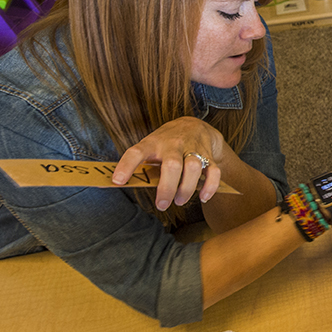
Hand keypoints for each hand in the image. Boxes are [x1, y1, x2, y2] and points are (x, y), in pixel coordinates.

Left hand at [111, 117, 226, 209]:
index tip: (117, 181)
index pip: (136, 152)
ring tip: (180, 200)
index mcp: (152, 143)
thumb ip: (141, 164)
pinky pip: (214, 172)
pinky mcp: (209, 156)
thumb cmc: (166, 143)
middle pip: (172, 165)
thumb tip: (121, 185)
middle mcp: (173, 144)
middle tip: (162, 205)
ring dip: (187, 188)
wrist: (195, 126)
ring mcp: (193, 149)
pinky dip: (210, 187)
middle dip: (167, 188)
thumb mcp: (150, 147)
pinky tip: (203, 197)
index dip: (126, 166)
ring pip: (194, 167)